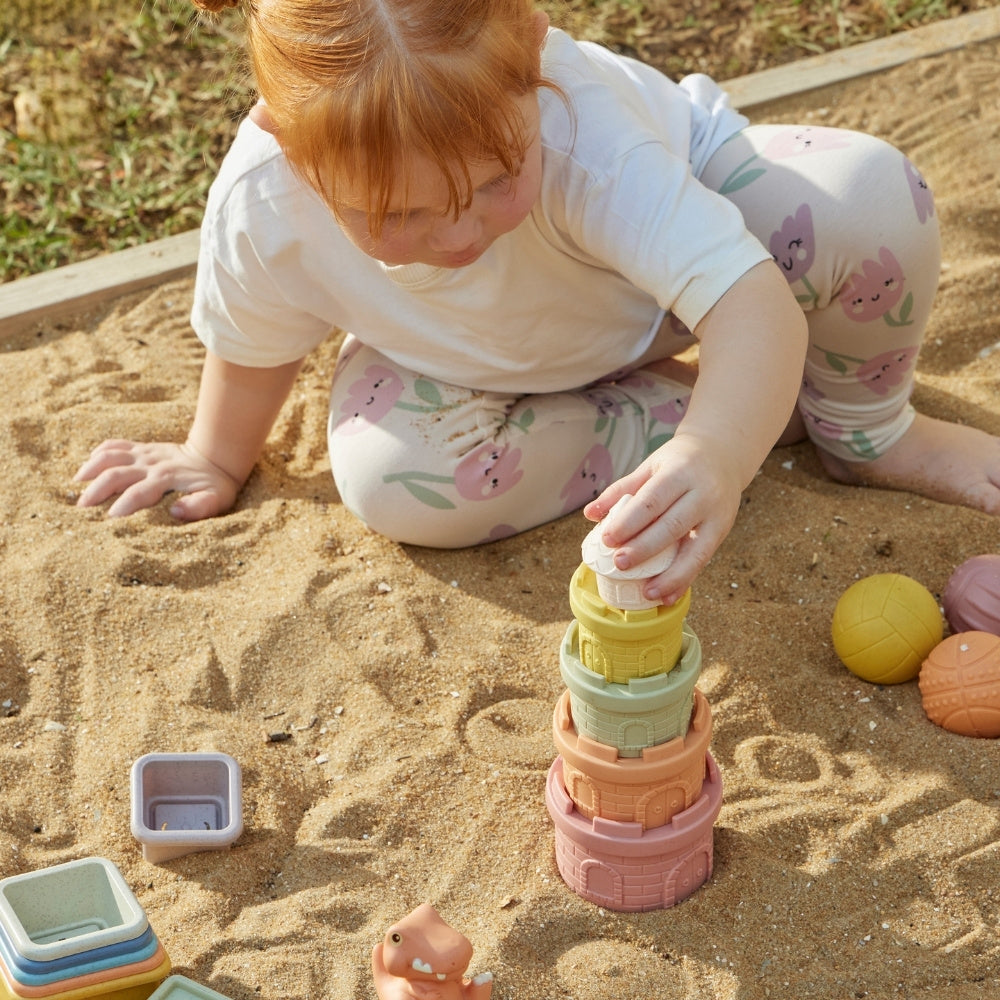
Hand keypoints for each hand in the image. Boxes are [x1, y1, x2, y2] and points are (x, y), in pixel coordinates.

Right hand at [74, 439, 241, 520]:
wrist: (216, 458)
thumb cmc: (216, 486)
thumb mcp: (216, 499)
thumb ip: (199, 507)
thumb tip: (175, 512)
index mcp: (166, 479)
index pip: (138, 493)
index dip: (122, 506)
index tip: (108, 520)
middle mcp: (152, 464)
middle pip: (116, 474)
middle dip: (96, 490)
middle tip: (81, 508)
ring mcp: (145, 454)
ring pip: (111, 456)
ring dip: (91, 468)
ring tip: (76, 484)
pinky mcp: (142, 448)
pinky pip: (116, 445)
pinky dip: (99, 452)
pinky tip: (87, 465)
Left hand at [583, 431, 743, 603]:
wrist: (723, 454)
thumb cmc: (679, 462)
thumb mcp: (650, 467)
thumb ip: (621, 490)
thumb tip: (590, 514)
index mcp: (679, 473)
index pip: (651, 501)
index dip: (629, 522)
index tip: (607, 540)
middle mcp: (702, 493)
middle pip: (672, 525)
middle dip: (645, 548)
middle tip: (619, 564)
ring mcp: (717, 514)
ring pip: (695, 549)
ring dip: (670, 575)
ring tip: (647, 593)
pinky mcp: (723, 530)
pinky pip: (703, 560)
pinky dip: (685, 580)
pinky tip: (668, 597)